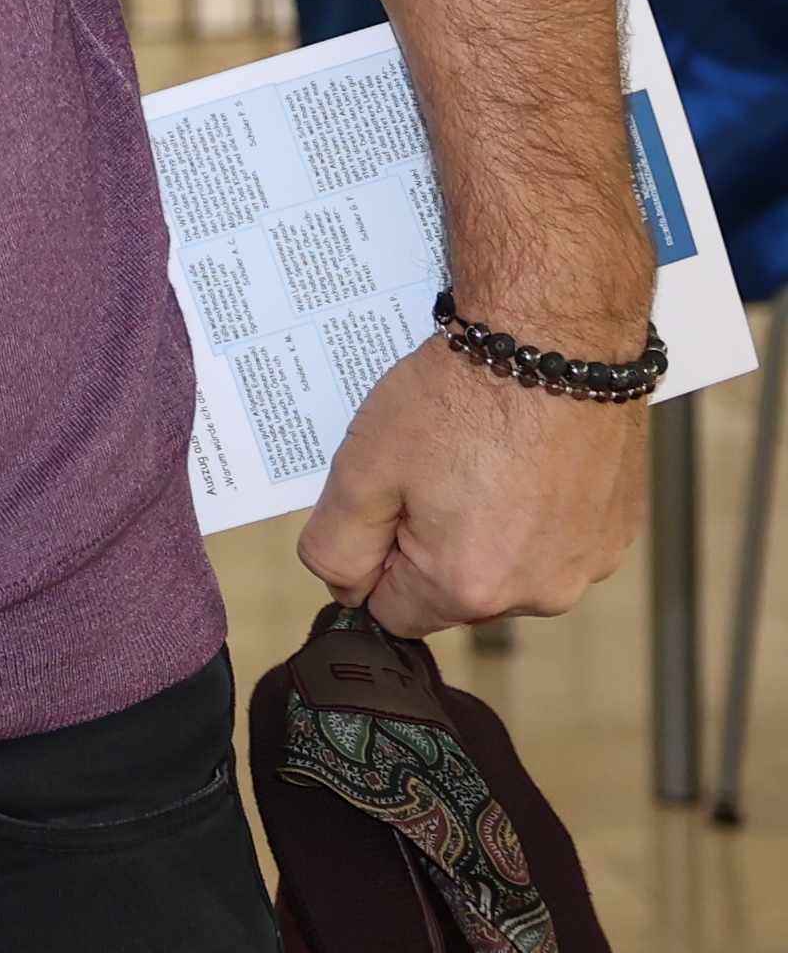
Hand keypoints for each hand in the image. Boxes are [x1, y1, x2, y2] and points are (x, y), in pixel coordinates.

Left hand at [297, 336, 646, 637]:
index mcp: (470, 588)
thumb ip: (337, 548)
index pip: (391, 613)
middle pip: (452, 591)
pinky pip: (553, 538)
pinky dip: (533, 508)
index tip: (383, 503)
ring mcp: (587, 563)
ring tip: (479, 455)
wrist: (554, 340)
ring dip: (484, 526)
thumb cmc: (460, 398)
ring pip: (505, 564)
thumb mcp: (362, 469)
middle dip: (428, 541)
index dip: (372, 560)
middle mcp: (540, 592)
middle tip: (430, 467)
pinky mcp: (616, 530)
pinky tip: (522, 456)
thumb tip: (346, 591)